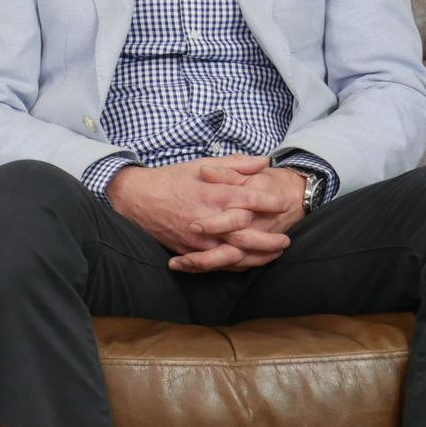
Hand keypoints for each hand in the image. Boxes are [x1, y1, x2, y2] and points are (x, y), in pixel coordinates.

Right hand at [108, 156, 296, 272]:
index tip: (284, 204)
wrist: (138, 198)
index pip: (249, 198)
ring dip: (258, 256)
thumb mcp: (202, 165)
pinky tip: (248, 263)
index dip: (270, 202)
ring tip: (274, 255)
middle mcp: (209, 217)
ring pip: (235, 253)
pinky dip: (235, 265)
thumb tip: (263, 161)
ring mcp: (199, 238)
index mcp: (213, 193)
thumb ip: (235, 164)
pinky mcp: (190, 250)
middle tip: (286, 240)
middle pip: (247, 232)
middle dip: (270, 238)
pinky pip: (217, 263)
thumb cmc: (171, 179)